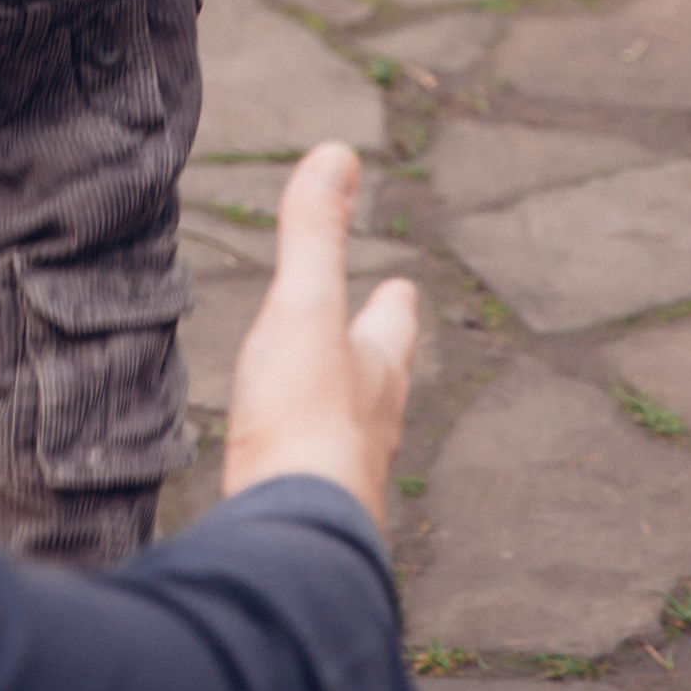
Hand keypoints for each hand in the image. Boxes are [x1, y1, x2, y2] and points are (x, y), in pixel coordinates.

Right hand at [222, 145, 418, 526]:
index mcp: (376, 369)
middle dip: (377, 359)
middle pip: (381, 382)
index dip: (394, 303)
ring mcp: (343, 475)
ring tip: (336, 409)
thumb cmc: (305, 418)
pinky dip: (305, 463)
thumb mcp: (305, 307)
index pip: (393, 323)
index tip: (402, 286)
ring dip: (346, 415)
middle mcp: (372, 425)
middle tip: (380, 344)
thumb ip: (315, 236)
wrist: (292, 536)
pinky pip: (312, 478)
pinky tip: (288, 475)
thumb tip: (339, 155)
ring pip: (354, 436)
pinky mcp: (310, 516)